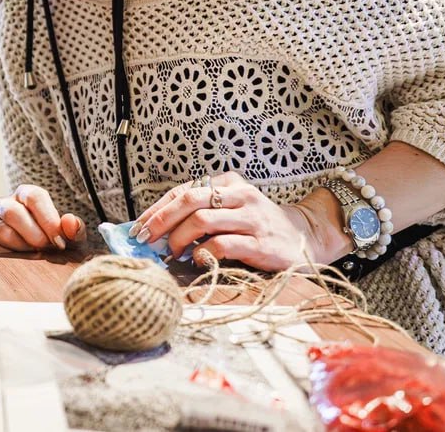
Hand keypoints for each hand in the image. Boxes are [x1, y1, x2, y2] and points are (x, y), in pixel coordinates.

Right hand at [0, 184, 86, 254]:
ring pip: (0, 230)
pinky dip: (2, 256)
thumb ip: (75, 230)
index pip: (33, 197)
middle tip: (45, 249)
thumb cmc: (55, 246)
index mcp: (25, 195)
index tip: (59, 241)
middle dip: (32, 235)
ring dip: (19, 247)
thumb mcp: (71, 239)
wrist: (38, 264)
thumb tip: (69, 223)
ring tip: (32, 255)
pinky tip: (15, 260)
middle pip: (13, 212)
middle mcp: (3, 204)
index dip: (48, 219)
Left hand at [130, 172, 315, 271]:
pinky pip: (223, 244)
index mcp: (229, 183)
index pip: (184, 191)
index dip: (157, 209)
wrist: (306, 238)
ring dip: (179, 238)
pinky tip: (197, 260)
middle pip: (190, 201)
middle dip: (161, 220)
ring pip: (202, 220)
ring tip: (173, 252)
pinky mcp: (261, 243)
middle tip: (145, 239)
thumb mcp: (232, 208)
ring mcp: (252, 219)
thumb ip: (201, 212)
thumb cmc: (258, 225)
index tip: (138, 226)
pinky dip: (203, 253)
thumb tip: (157, 229)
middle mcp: (241, 196)